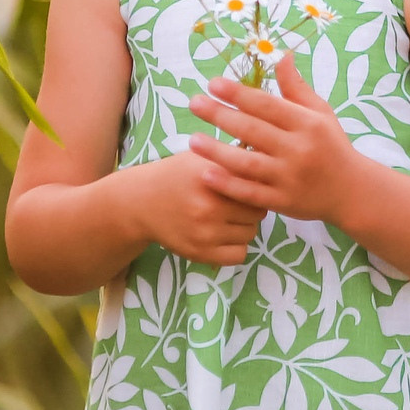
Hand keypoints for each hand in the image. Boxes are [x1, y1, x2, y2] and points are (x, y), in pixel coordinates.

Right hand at [130, 152, 264, 265]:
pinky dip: (237, 247)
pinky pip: (239, 254)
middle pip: (258, 211)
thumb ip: (233, 157)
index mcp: (214, 176)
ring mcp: (206, 232)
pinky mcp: (200, 253)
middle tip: (239, 203)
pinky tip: (225, 235)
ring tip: (229, 218)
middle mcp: (210, 205)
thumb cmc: (177, 175)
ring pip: (251, 233)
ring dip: (245, 227)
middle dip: (253, 207)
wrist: (141, 201)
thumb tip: (267, 155)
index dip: (259, 184)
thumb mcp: (202, 156)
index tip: (253, 184)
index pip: (257, 184)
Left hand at [186, 54, 369, 225]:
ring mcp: (289, 178)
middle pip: (253, 130)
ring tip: (192, 140)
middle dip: (220, 115)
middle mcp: (298, 149)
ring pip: (248, 163)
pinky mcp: (283, 202)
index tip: (213, 83)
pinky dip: (228, 185)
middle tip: (193, 103)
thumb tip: (282, 56)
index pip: (267, 105)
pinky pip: (250, 193)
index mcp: (307, 124)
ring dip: (217, 151)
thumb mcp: (321, 113)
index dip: (239, 94)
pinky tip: (206, 174)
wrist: (353, 191)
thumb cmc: (332, 146)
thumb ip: (296, 88)